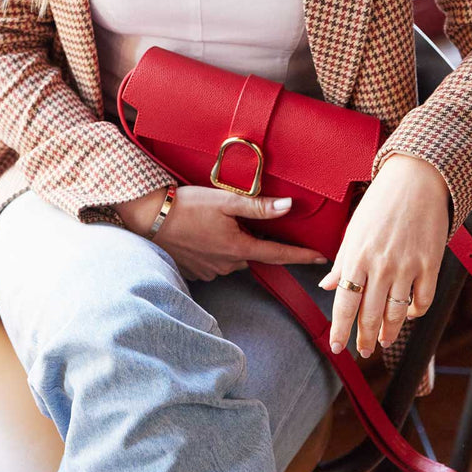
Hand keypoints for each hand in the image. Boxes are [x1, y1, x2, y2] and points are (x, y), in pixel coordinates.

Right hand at [115, 185, 329, 280]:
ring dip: (232, 242)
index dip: (301, 256)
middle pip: (253, 253)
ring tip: (214, 221)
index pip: (278, 254)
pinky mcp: (196, 271)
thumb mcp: (225, 200)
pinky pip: (215, 261)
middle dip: (252, 238)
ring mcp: (211, 270)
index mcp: (238, 247)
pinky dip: (214, 248)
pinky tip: (202, 232)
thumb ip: (258, 206)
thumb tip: (288, 207)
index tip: (321, 258)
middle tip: (238, 217)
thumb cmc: (187, 206)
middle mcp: (227, 264)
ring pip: (234, 257)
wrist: (149, 218)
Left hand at [317, 153, 449, 357]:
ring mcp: (407, 267)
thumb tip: (327, 287)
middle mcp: (380, 266)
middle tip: (363, 350)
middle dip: (364, 339)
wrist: (416, 179)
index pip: (345, 304)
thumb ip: (341, 263)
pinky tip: (407, 314)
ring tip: (382, 340)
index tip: (337, 348)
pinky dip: (414, 313)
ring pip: (396, 315)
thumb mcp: (353, 230)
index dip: (340, 330)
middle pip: (370, 316)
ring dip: (389, 332)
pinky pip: (423, 301)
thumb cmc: (380, 203)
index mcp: (356, 256)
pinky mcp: (430, 264)